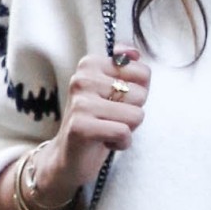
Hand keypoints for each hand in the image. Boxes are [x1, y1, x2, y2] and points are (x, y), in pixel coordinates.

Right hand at [0, 49, 148, 209]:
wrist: (67, 158)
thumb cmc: (96, 122)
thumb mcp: (111, 90)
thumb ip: (125, 67)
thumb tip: (134, 51)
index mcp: (90, 64)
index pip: (143, 73)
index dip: (137, 95)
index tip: (116, 103)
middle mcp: (82, 79)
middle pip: (140, 95)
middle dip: (131, 113)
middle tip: (109, 120)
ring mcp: (80, 102)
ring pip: (136, 115)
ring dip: (127, 129)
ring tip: (106, 131)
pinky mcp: (80, 126)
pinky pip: (124, 132)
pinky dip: (121, 143)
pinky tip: (104, 142)